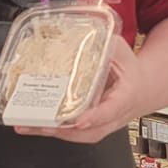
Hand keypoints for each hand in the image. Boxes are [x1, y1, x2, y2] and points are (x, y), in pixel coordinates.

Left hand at [17, 35, 145, 145]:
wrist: (139, 90)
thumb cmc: (130, 71)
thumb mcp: (122, 52)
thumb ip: (104, 44)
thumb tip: (83, 30)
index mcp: (125, 97)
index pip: (110, 110)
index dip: (95, 117)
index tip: (81, 121)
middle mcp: (113, 116)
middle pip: (89, 131)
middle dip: (63, 131)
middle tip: (41, 124)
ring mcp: (101, 124)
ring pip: (78, 136)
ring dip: (51, 132)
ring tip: (28, 125)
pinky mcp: (89, 127)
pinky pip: (71, 133)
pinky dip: (52, 130)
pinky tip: (33, 124)